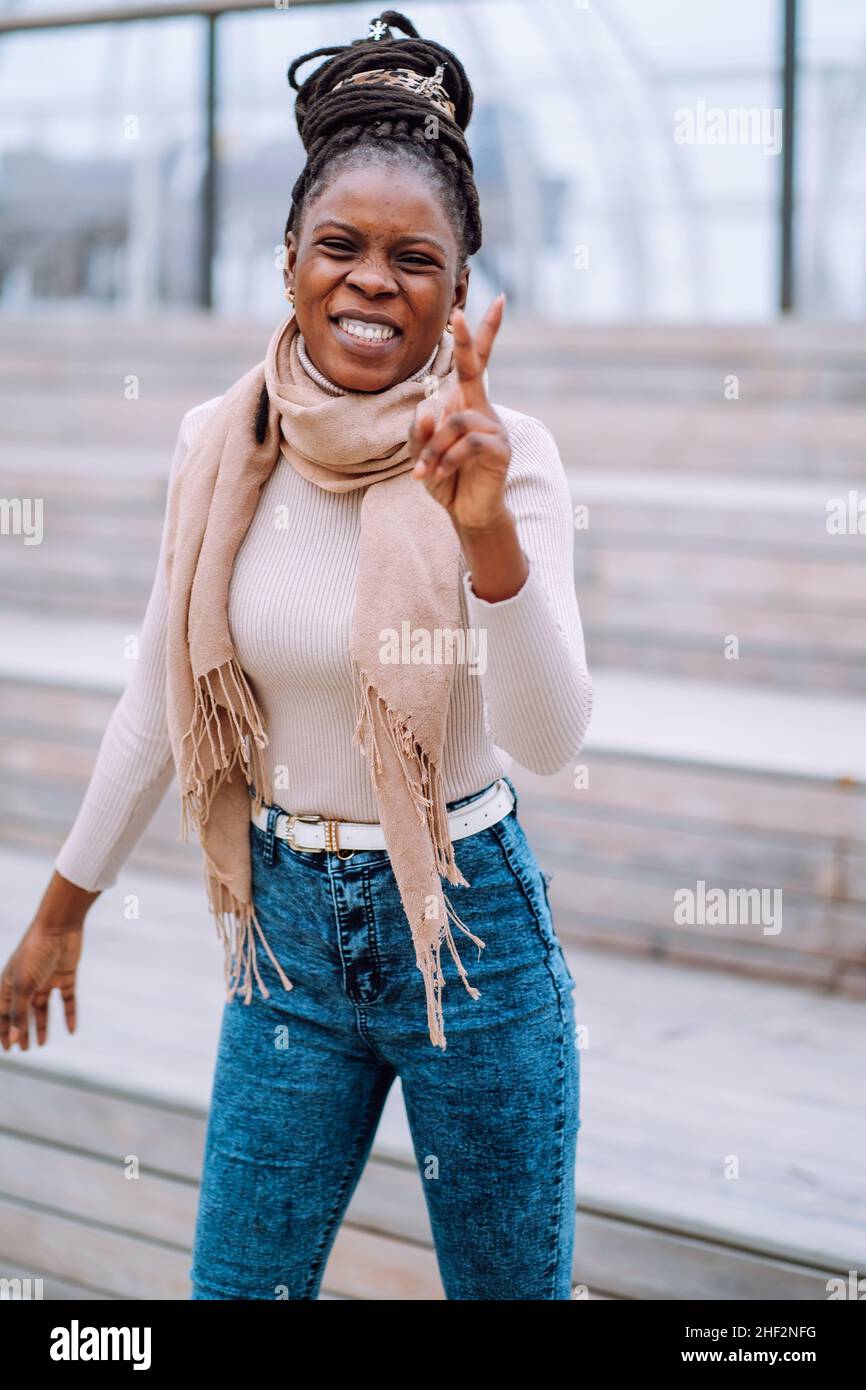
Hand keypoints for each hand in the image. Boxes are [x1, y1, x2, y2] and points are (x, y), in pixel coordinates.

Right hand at [0, 919, 82, 1050]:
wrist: (59, 926)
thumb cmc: (34, 953)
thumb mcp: (24, 986)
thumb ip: (19, 1013)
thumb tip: (14, 1040)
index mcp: (10, 983)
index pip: (4, 1012)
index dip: (5, 1030)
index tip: (8, 1049)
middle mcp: (27, 981)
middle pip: (23, 1011)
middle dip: (22, 1030)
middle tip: (25, 1049)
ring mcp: (46, 979)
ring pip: (42, 1008)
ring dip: (42, 1025)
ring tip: (40, 1045)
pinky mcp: (65, 976)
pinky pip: (67, 999)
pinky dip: (69, 1014)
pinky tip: (71, 1031)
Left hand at [409, 293, 511, 533]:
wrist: (467, 512)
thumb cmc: (446, 478)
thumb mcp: (423, 453)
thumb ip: (421, 431)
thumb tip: (430, 409)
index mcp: (467, 403)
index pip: (477, 362)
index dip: (483, 333)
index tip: (500, 300)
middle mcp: (483, 409)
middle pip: (476, 367)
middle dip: (469, 339)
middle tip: (458, 312)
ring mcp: (494, 428)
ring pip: (456, 422)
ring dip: (434, 449)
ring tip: (423, 472)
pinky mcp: (499, 450)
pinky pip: (466, 444)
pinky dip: (445, 461)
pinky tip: (437, 476)